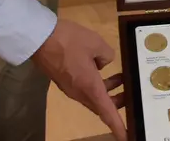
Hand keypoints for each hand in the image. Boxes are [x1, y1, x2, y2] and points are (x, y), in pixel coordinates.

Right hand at [32, 18, 128, 140]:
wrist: (38, 38)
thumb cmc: (68, 41)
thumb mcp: (96, 43)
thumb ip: (106, 55)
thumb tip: (103, 62)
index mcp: (89, 87)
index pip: (107, 112)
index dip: (118, 126)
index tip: (127, 137)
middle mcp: (79, 92)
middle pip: (101, 106)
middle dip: (117, 103)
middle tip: (131, 92)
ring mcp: (70, 87)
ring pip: (92, 96)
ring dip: (107, 91)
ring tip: (120, 76)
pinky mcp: (64, 80)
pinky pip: (84, 88)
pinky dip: (96, 84)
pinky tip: (99, 67)